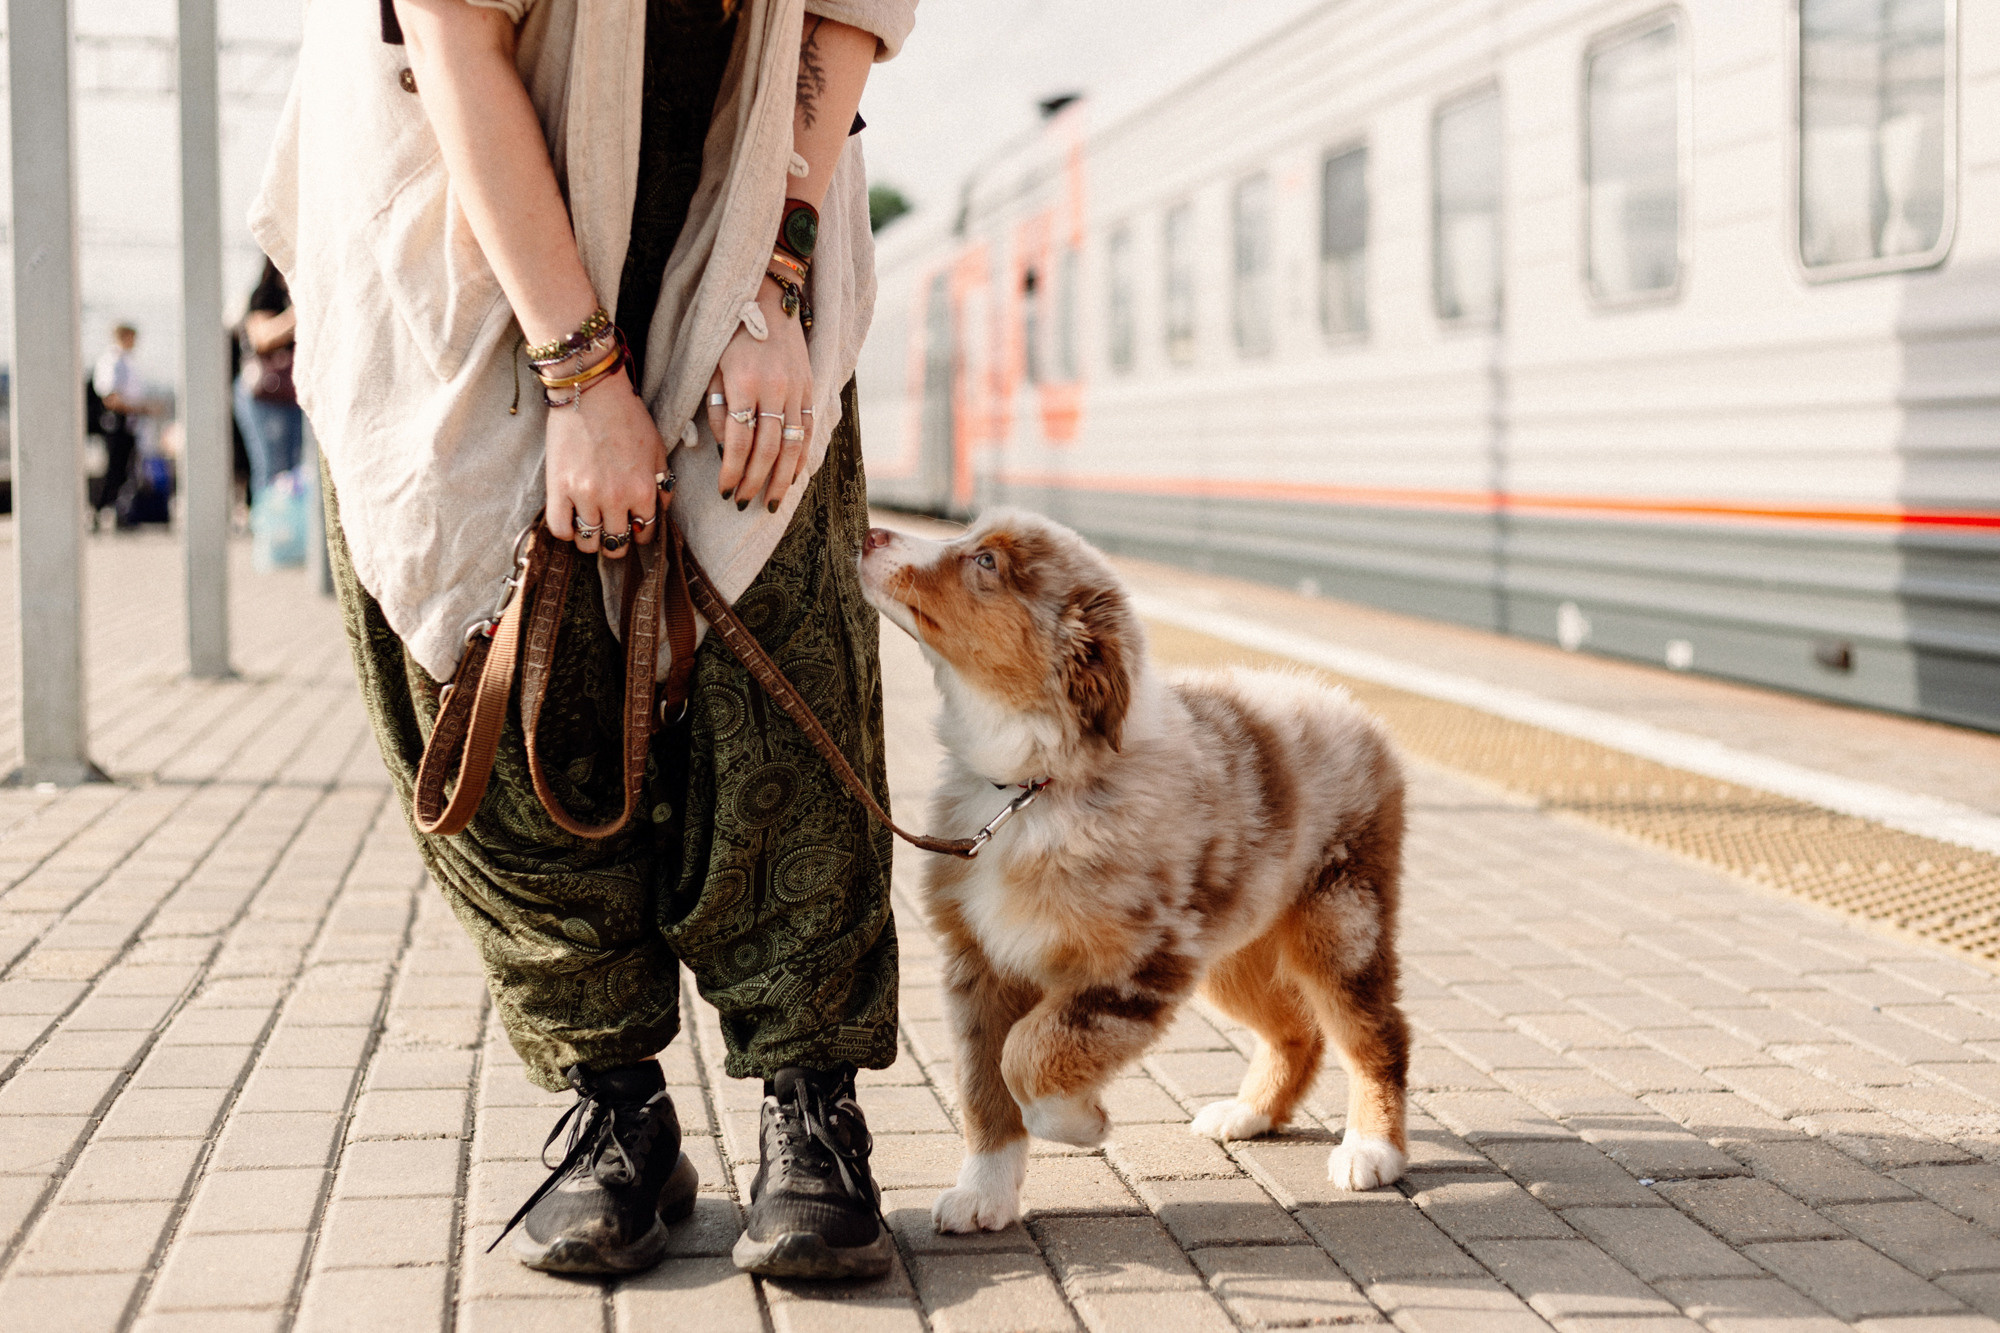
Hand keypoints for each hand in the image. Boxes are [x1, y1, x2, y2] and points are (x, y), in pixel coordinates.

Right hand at [543, 364, 666, 558]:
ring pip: (588, 543)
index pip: (645, 532)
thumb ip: (663, 484)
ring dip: (591, 539)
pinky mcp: (558, 488)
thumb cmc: (626, 417)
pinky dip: (566, 531)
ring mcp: (585, 495)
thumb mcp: (657, 450)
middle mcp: (616, 498)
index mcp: (643, 489)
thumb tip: (659, 511)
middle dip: (617, 540)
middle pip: (616, 544)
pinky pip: (560, 529)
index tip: (633, 527)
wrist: (590, 391)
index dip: (640, 534)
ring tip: (591, 524)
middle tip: (611, 528)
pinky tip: (572, 519)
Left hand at [705, 277, 812, 514]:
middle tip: (743, 503)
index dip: (732, 471)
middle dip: (754, 481)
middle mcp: (774, 389)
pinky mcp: (809, 388)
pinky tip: (792, 477)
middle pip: (767, 450)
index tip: (725, 491)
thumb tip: (723, 448)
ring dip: (780, 479)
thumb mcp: (711, 367)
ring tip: (769, 502)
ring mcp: (796, 389)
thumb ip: (716, 408)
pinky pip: (807, 431)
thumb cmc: (730, 332)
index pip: (738, 441)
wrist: (768, 297)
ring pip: (792, 445)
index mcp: (744, 383)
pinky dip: (801, 458)